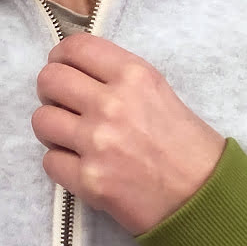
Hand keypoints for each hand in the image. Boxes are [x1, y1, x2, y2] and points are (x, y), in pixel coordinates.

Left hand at [32, 33, 225, 234]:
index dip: (60, 58)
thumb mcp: (160, 93)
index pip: (75, 48)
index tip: (63, 70)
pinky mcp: (89, 180)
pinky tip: (81, 166)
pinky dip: (61, 164)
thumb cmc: (188, 147)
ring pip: (42, 121)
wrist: (204, 197)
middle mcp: (112, 104)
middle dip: (50, 93)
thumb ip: (119, 80)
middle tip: (63, 106)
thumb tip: (78, 74)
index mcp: (133, 75)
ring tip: (70, 139)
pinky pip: (49, 162)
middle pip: (49, 80)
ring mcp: (98, 143)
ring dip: (52, 130)